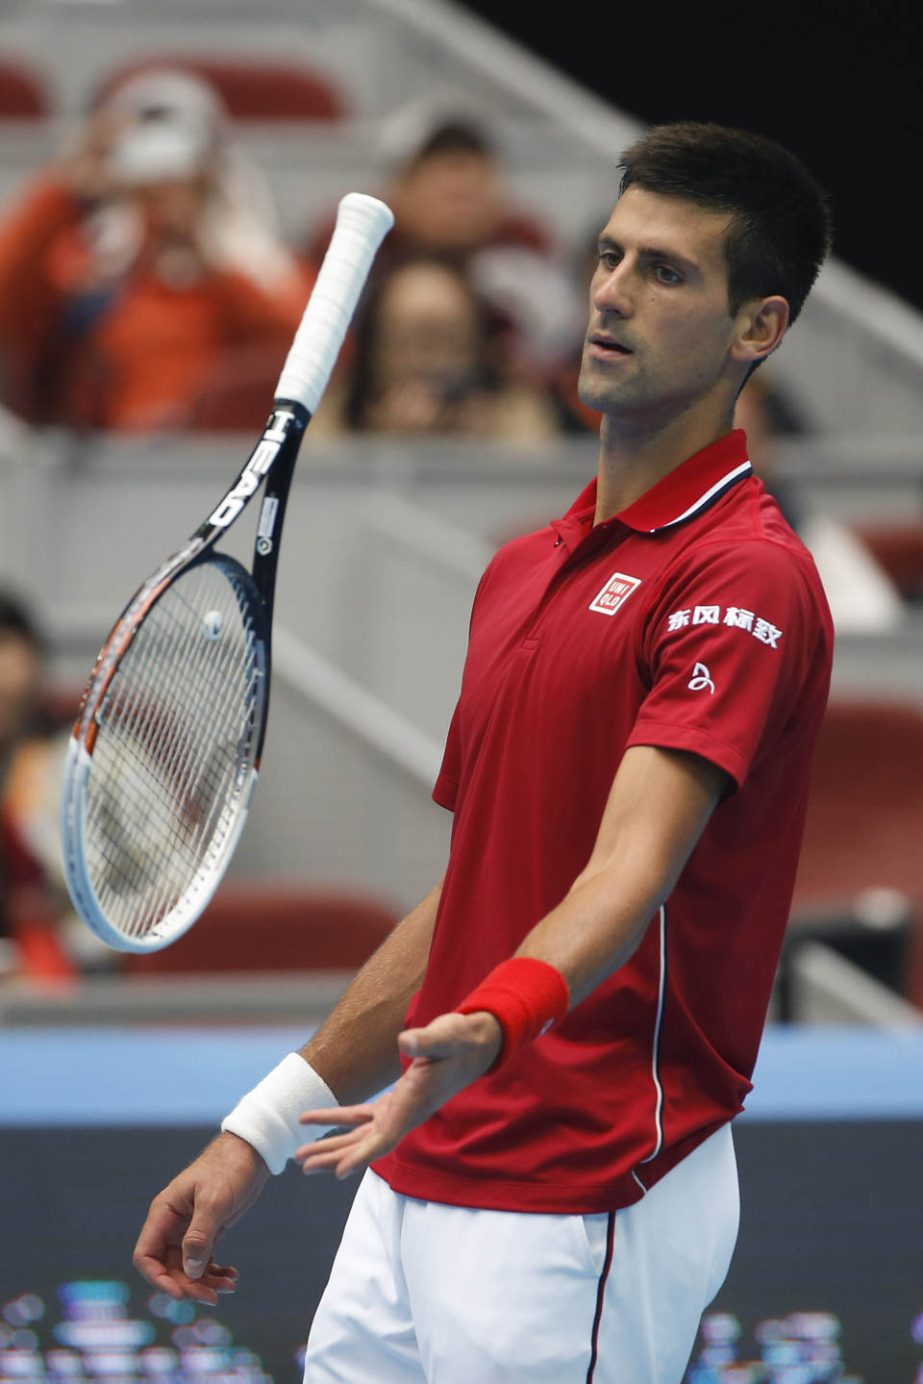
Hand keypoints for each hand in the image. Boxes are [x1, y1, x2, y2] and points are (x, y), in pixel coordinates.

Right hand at [132, 1131, 269, 1303]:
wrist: (251, 1153)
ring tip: (229, 1286)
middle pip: (168, 1268)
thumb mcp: (214, 1201)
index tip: (181, 1294)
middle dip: (188, 1285)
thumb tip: (189, 1271)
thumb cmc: (228, 1169)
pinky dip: (214, 1272)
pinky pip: (203, 1261)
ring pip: (187, 1268)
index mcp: (164, 1213)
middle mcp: (172, 1224)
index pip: (146, 1255)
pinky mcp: (207, 1232)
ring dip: (204, 1282)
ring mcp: (189, 1230)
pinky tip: (231, 1276)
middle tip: (213, 1296)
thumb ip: (200, 1235)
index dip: (158, 1279)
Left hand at [294, 1010, 501, 1180]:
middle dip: (334, 1157)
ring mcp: (399, 1110)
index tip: (339, 1173)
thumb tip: (405, 1040)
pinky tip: (311, 1119)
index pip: (386, 1139)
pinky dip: (335, 1118)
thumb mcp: (446, 1037)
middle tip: (302, 1165)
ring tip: (301, 1159)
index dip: (362, 1156)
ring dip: (331, 1146)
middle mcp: (405, 1115)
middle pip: (365, 1145)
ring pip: (359, 1135)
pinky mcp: (395, 1100)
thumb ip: (426, 1041)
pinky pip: (359, 1115)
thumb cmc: (462, 1041)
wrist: (475, 1043)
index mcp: (415, 1105)